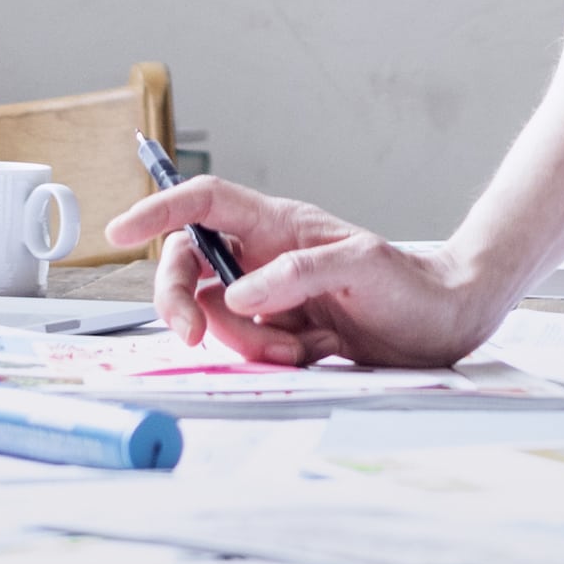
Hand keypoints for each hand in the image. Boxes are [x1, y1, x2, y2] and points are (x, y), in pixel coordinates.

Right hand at [105, 176, 501, 368]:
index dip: (158, 210)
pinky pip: (244, 347)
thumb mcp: (360, 268)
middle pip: (190, 267)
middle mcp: (264, 255)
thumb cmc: (411, 285)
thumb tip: (236, 294)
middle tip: (193, 336)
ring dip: (245, 342)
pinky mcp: (278, 331)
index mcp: (277, 224)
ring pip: (215, 316)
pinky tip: (309, 353)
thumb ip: (296, 274)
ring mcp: (269, 295)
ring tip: (300, 347)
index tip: (119, 232)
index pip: (204, 204)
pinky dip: (266, 359)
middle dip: (181, 303)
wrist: (443, 325)